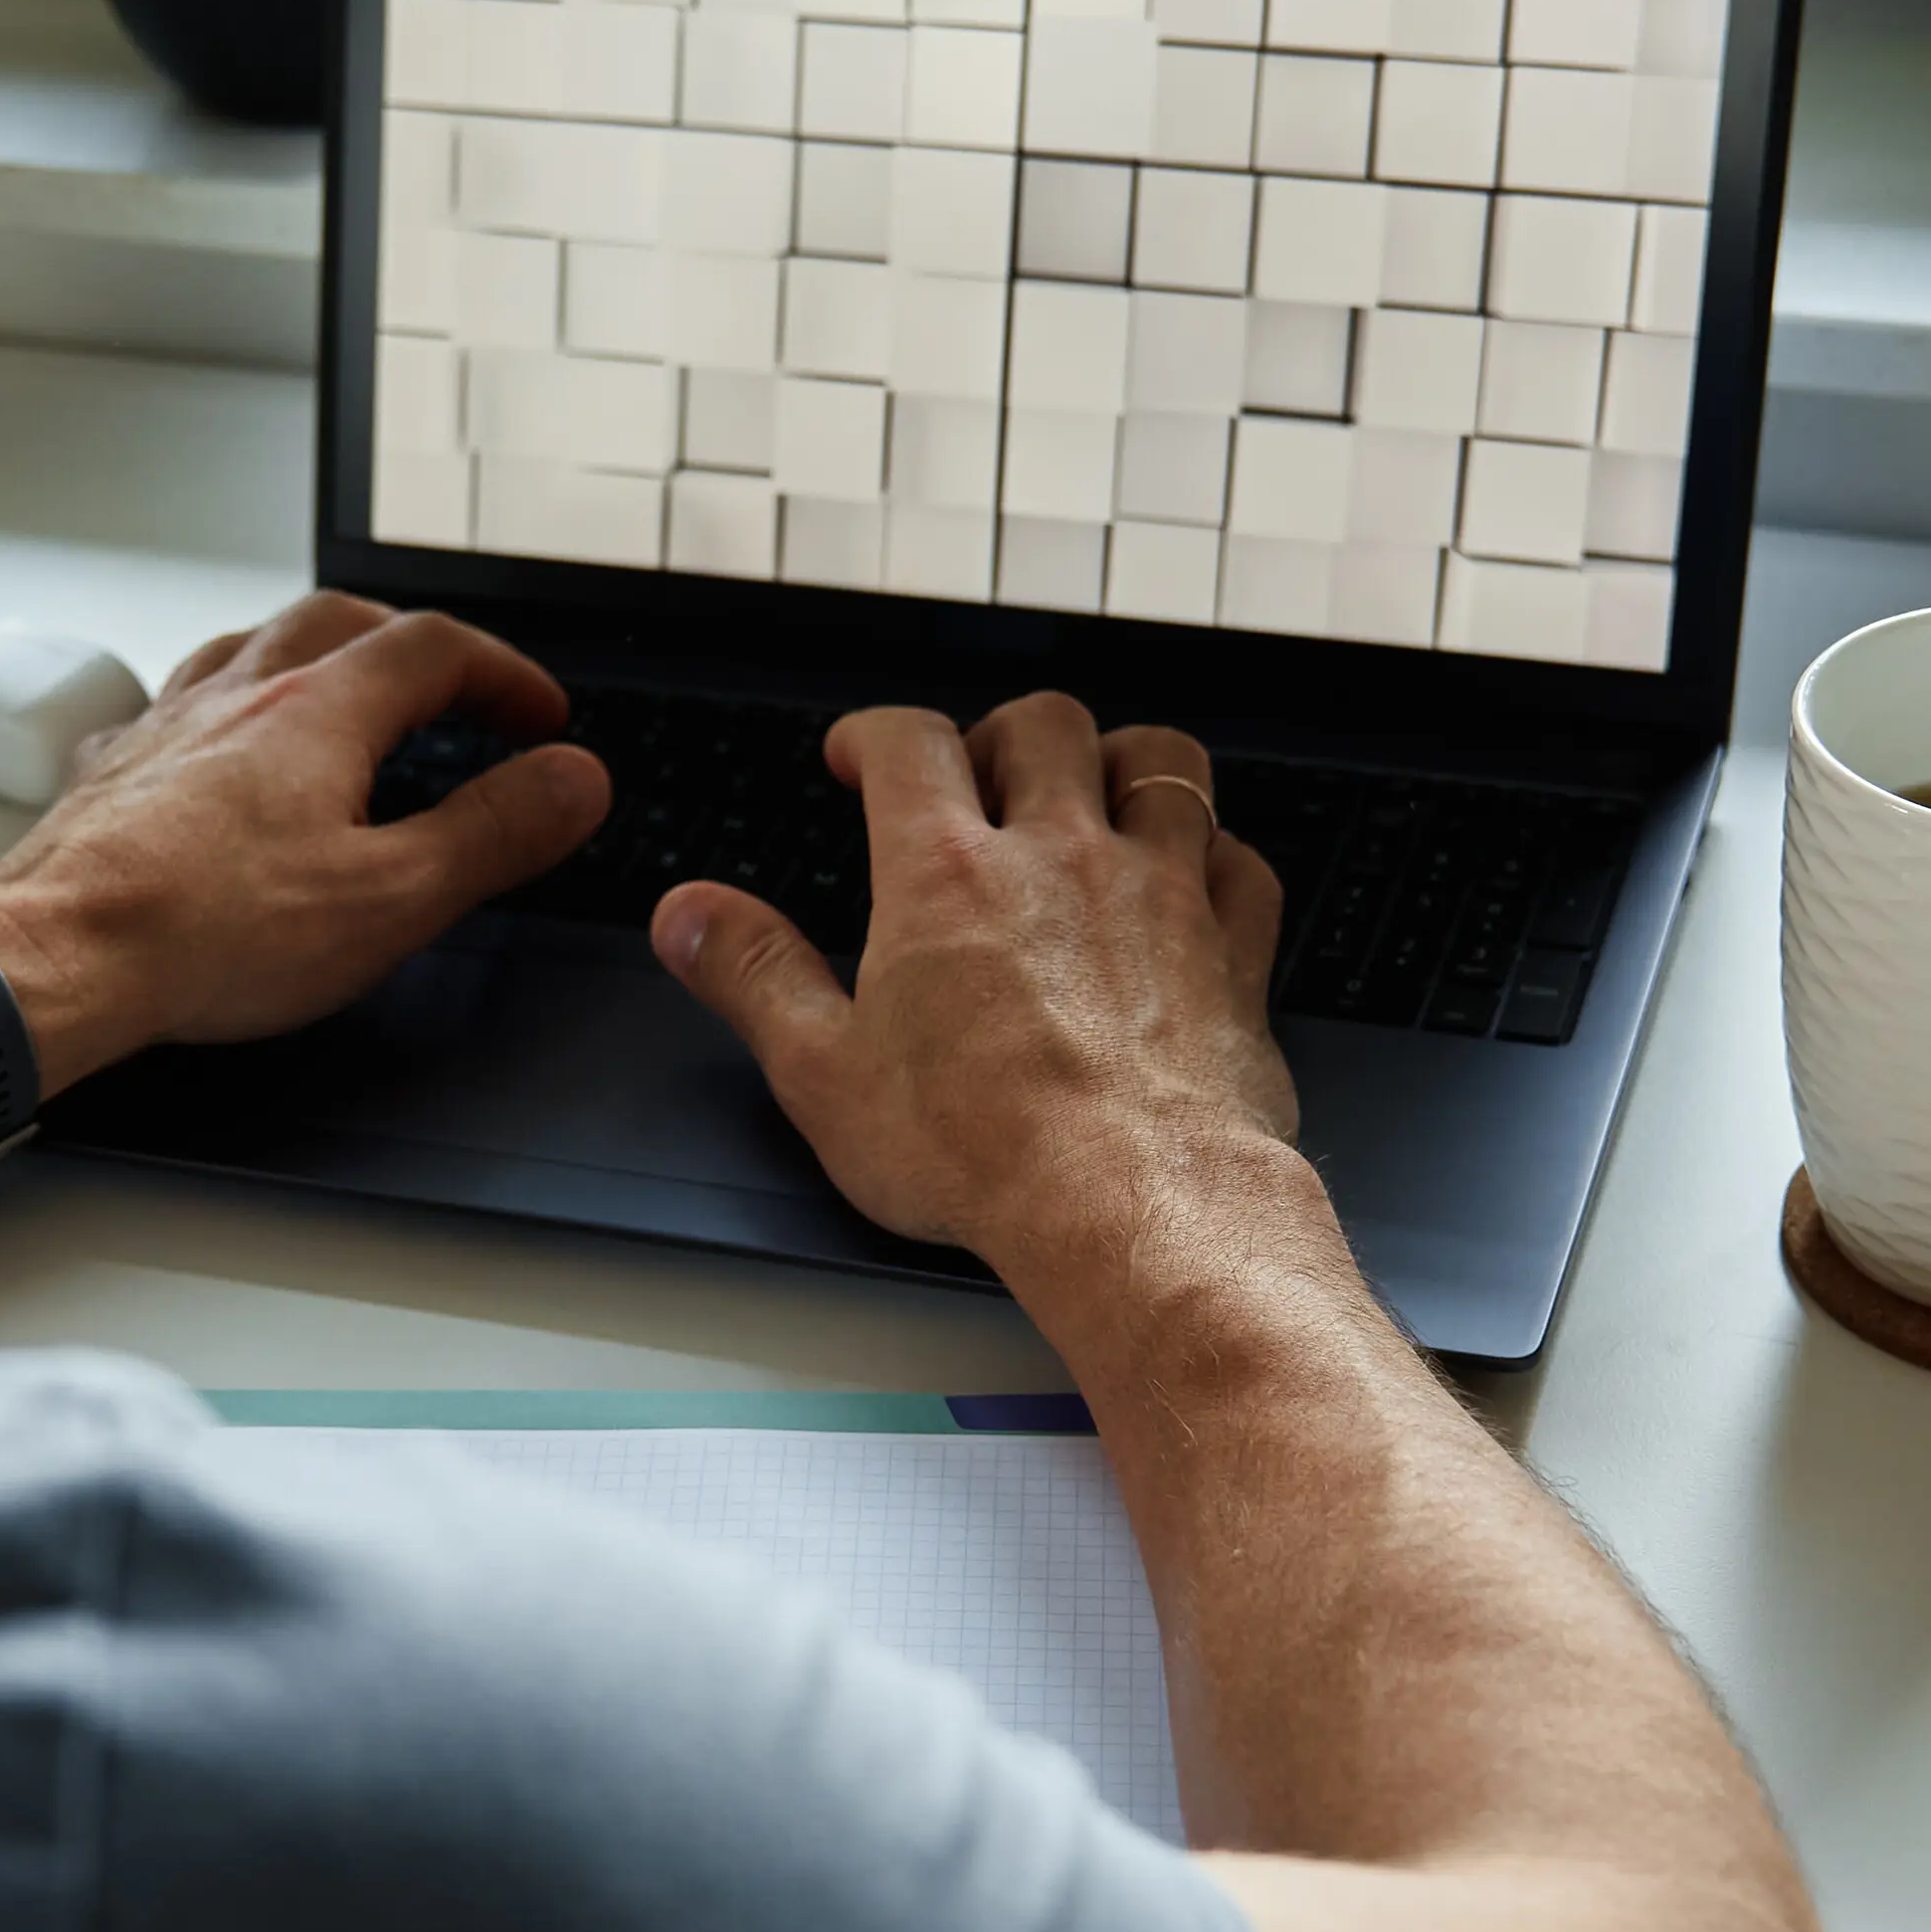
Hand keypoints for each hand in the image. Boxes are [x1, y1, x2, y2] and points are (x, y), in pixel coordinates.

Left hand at [0, 593, 604, 1081]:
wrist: (56, 957)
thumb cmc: (206, 933)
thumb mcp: (390, 897)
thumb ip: (492, 832)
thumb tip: (572, 780)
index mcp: (322, 709)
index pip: (438, 649)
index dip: (505, 675)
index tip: (540, 717)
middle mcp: (240, 692)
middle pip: (342, 620)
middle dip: (415, 645)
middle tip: (455, 689)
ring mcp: (168, 723)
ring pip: (252, 646)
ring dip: (315, 656)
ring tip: (342, 690)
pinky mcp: (114, 769)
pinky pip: (176, 705)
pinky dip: (223, 709)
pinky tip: (217, 747)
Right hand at [649, 693, 1299, 1293]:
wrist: (1137, 1207)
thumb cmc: (987, 1151)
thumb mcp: (823, 1072)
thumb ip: (753, 975)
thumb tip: (688, 915)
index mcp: (945, 873)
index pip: (907, 741)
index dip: (874, 733)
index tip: (860, 756)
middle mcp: (1061, 854)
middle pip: (1042, 724)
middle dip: (999, 732)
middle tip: (976, 774)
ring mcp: (1161, 890)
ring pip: (1159, 762)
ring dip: (1119, 761)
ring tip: (1092, 790)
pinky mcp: (1235, 948)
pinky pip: (1242, 858)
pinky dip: (1214, 852)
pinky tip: (1193, 876)